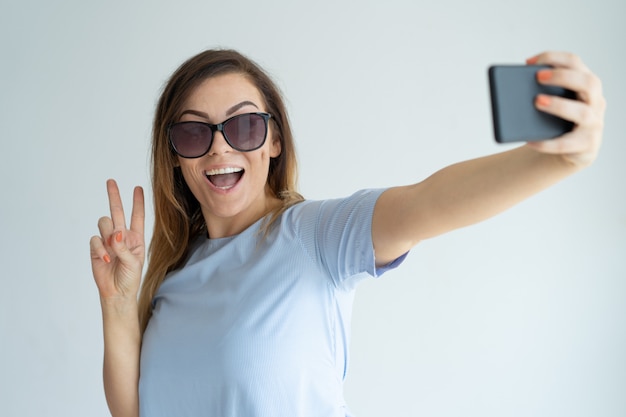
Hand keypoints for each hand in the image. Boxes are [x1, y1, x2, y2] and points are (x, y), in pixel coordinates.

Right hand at [90, 179, 144, 300]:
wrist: (117, 293)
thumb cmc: (130, 278)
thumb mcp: (133, 263)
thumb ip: (124, 247)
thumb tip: (116, 233)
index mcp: (136, 238)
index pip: (137, 216)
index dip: (138, 202)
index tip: (138, 188)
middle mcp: (122, 236)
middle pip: (117, 212)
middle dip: (114, 196)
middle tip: (111, 181)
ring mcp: (108, 241)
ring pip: (104, 224)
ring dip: (108, 234)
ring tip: (112, 250)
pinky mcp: (96, 249)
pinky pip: (95, 239)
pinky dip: (100, 248)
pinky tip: (105, 259)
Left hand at [525, 51, 605, 167]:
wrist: (566, 151)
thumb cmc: (555, 120)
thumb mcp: (550, 102)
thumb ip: (539, 92)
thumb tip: (513, 88)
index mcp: (585, 83)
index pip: (575, 62)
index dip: (553, 58)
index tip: (529, 63)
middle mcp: (595, 101)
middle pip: (588, 82)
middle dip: (563, 76)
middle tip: (538, 77)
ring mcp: (594, 123)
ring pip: (582, 112)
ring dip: (559, 105)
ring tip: (537, 102)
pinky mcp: (586, 146)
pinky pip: (566, 144)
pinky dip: (547, 143)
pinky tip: (529, 140)